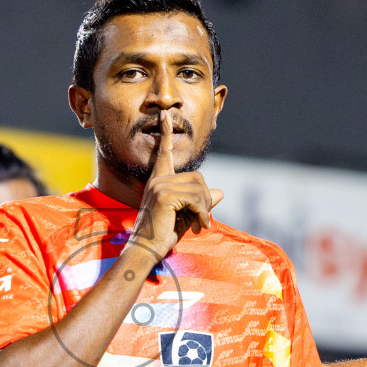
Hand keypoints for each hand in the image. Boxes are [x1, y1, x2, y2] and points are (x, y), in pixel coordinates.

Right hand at [128, 110, 222, 259]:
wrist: (146, 250)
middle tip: (201, 219)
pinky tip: (198, 225)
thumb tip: (220, 192)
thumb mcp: (187, 215)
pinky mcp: (164, 194)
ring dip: (204, 208)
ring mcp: (160, 185)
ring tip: (198, 223)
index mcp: (159, 180)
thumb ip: (201, 201)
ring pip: (199, 188)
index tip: (165, 116)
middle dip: (204, 199)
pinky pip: (196, 198)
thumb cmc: (163, 235)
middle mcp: (158, 179)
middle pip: (197, 178)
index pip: (164, 153)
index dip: (166, 134)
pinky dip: (202, 213)